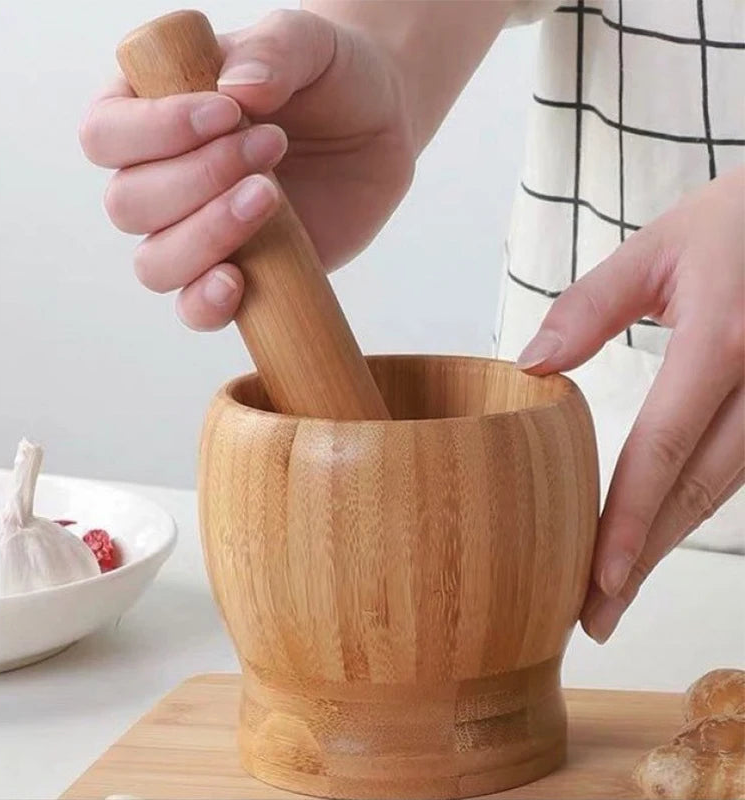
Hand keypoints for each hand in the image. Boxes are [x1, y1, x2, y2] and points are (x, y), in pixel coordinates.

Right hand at [79, 9, 413, 329]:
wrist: (377, 126)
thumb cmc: (329, 76)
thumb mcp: (309, 43)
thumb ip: (272, 50)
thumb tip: (236, 89)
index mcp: (151, 112)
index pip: (106, 134)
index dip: (155, 131)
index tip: (228, 113)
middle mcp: (160, 178)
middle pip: (127, 204)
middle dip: (198, 179)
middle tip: (273, 145)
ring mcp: (194, 233)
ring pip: (154, 263)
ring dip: (205, 236)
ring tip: (270, 197)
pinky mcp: (234, 274)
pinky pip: (193, 308)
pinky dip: (206, 303)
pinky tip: (239, 282)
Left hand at [517, 165, 744, 642]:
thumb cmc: (739, 219)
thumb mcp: (658, 246)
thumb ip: (590, 305)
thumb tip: (530, 366)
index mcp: (722, 341)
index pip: (664, 450)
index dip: (630, 522)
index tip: (598, 582)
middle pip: (698, 490)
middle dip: (646, 558)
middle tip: (595, 615)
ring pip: (724, 487)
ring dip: (669, 541)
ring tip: (617, 588)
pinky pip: (741, 465)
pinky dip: (696, 503)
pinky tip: (661, 529)